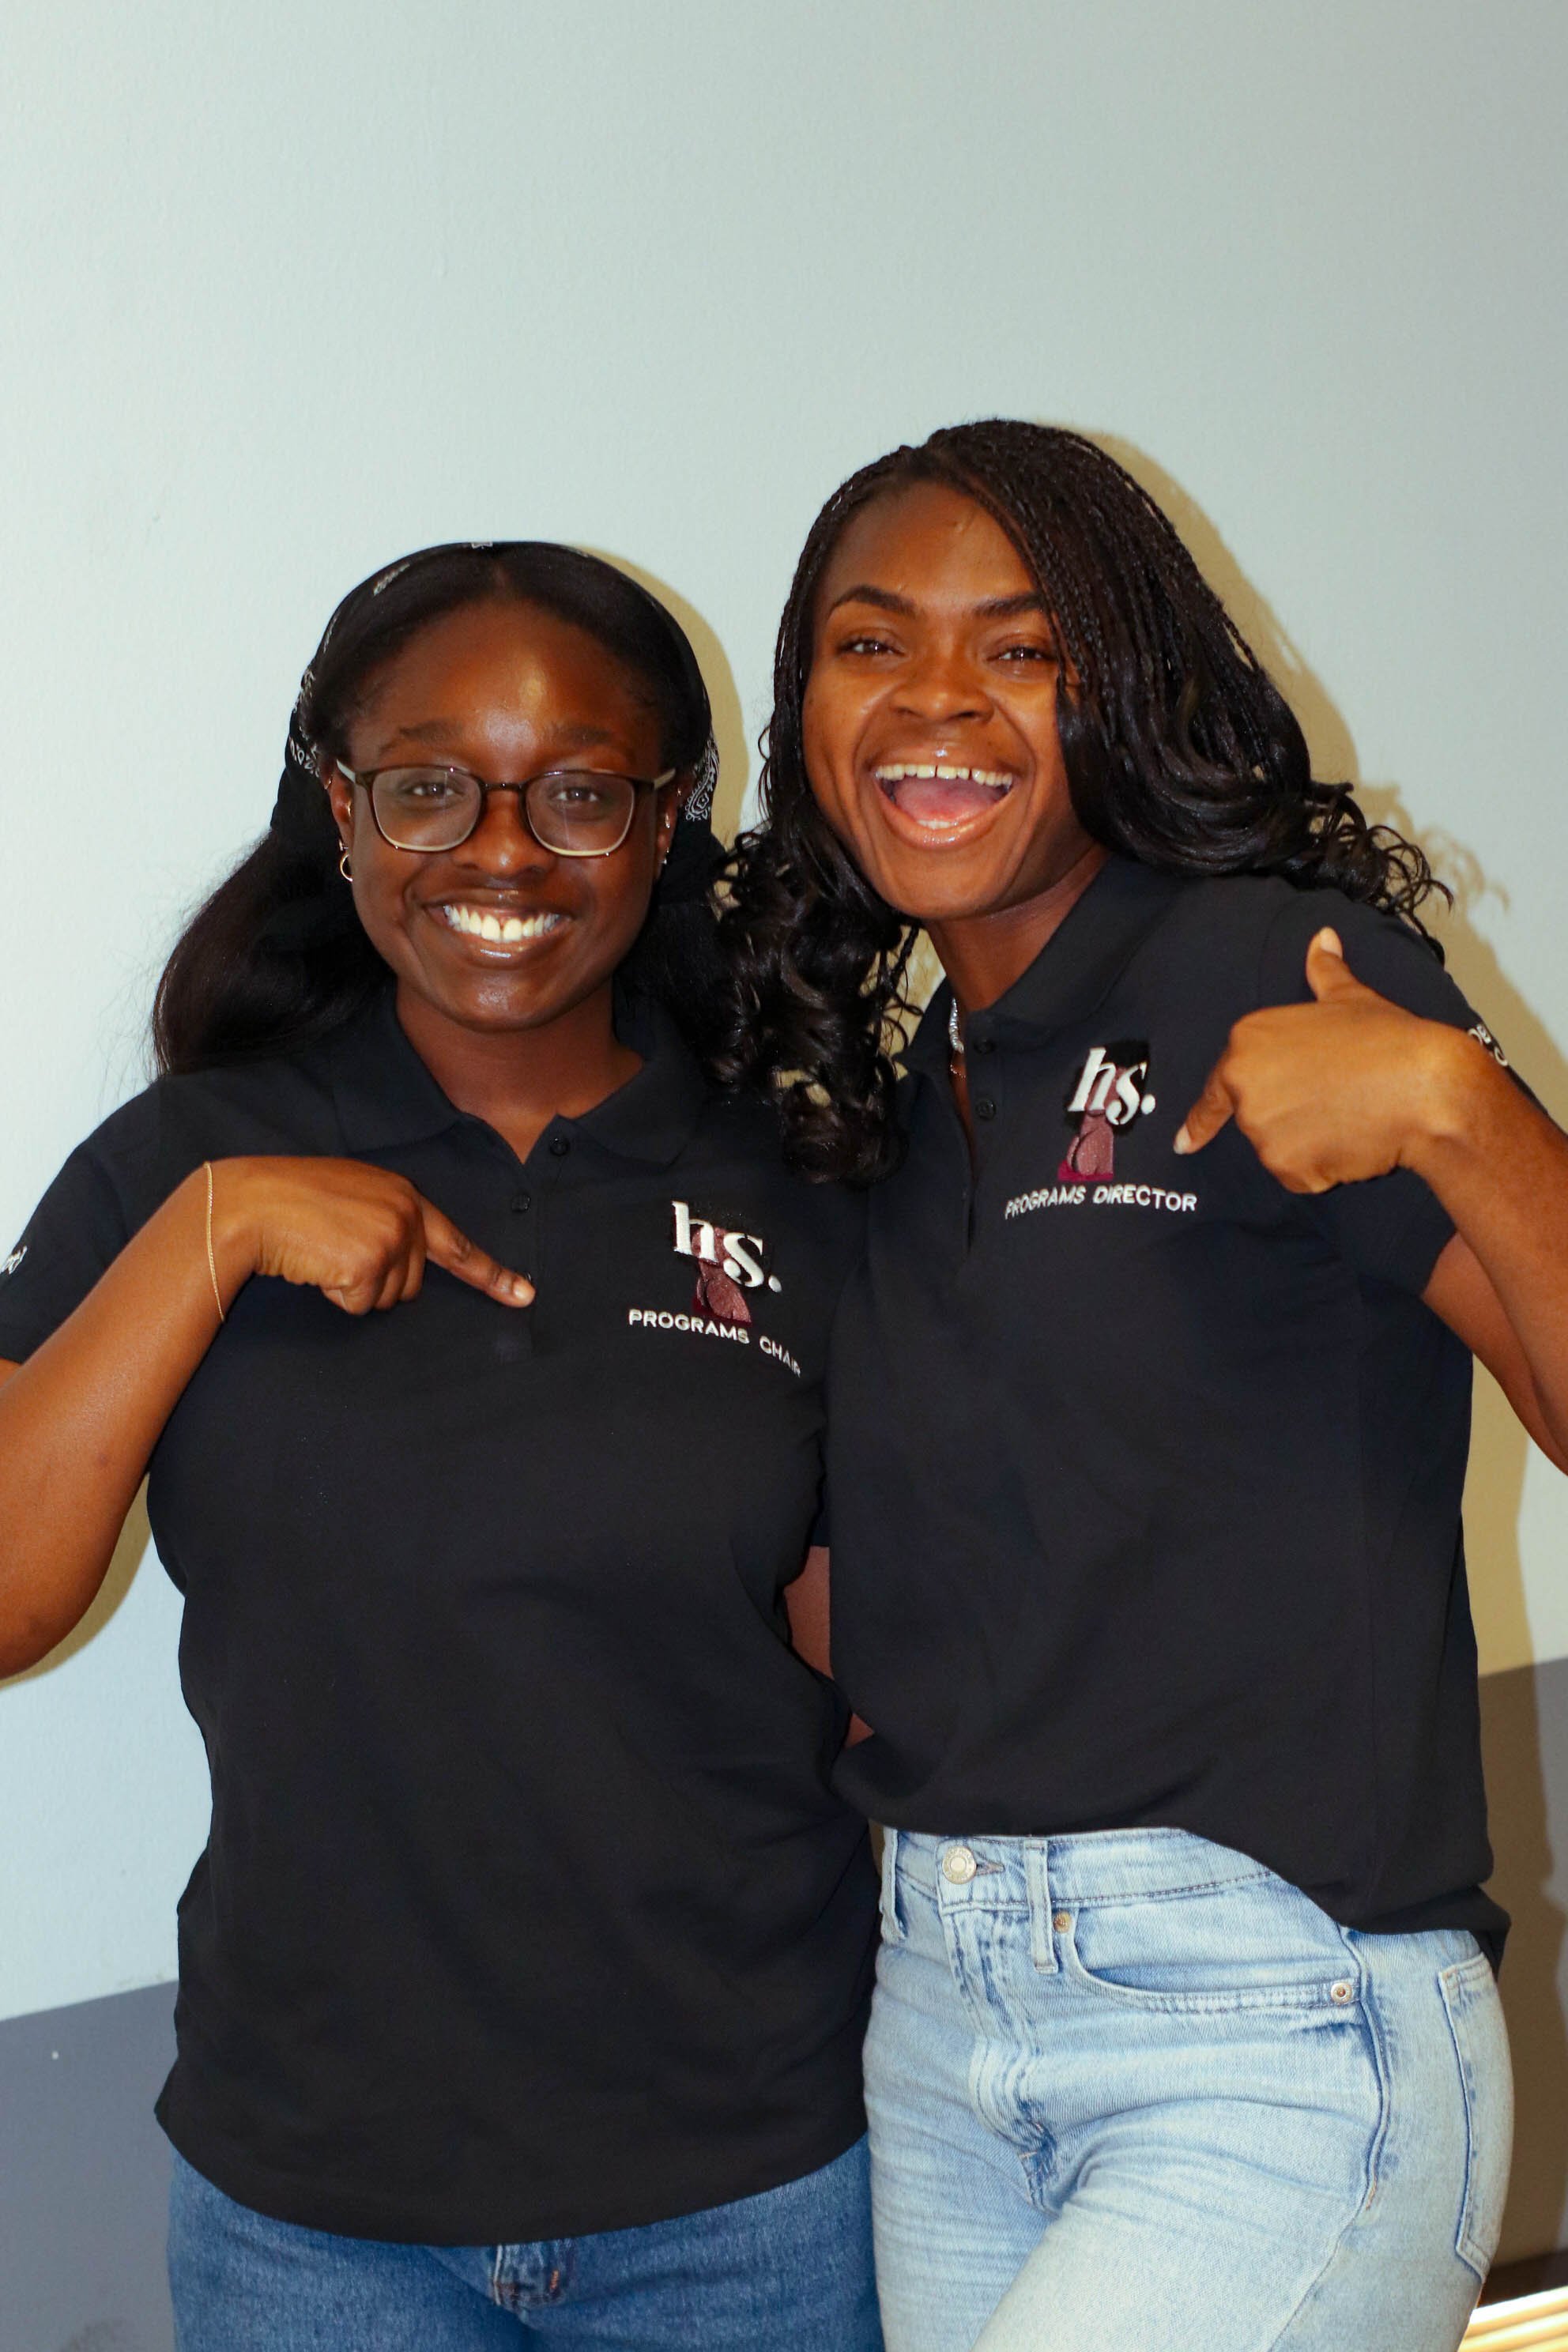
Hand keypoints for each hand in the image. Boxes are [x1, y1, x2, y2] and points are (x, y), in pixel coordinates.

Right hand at [213, 1157, 533, 1313]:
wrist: (249, 1203)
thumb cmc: (290, 1201)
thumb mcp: (350, 1195)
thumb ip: (386, 1218)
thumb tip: (404, 1263)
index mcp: (403, 1195)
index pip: (456, 1242)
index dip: (491, 1274)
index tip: (524, 1295)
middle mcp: (406, 1214)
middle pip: (412, 1284)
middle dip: (376, 1281)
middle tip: (335, 1252)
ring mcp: (391, 1239)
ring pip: (387, 1298)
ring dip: (353, 1288)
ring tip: (322, 1253)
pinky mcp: (369, 1264)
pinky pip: (360, 1305)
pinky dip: (335, 1295)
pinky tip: (315, 1265)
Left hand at [1173, 929, 1468, 1193]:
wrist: (1424, 1088)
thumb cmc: (1389, 1040)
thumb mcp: (1351, 999)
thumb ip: (1324, 973)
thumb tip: (1322, 938)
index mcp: (1247, 1042)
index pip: (1215, 1089)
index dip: (1202, 1119)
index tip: (1184, 1143)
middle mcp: (1243, 1086)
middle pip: (1257, 1119)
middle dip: (1291, 1118)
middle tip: (1336, 1100)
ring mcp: (1261, 1129)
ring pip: (1279, 1150)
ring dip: (1308, 1145)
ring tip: (1349, 1117)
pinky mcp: (1285, 1166)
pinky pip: (1299, 1177)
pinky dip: (1323, 1171)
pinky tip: (1351, 1144)